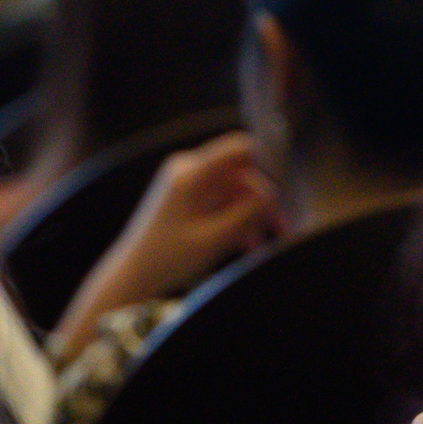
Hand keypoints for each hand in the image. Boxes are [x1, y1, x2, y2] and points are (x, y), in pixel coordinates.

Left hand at [53, 133, 281, 350]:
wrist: (135, 275)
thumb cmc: (168, 258)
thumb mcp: (215, 238)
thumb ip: (247, 213)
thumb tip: (275, 193)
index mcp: (190, 173)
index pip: (240, 148)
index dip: (267, 162)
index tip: (287, 187)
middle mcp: (188, 170)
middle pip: (241, 174)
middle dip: (263, 201)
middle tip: (283, 227)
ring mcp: (188, 183)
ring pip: (235, 190)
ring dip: (252, 214)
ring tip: (263, 243)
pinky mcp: (188, 197)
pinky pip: (222, 201)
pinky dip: (236, 219)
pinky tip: (247, 244)